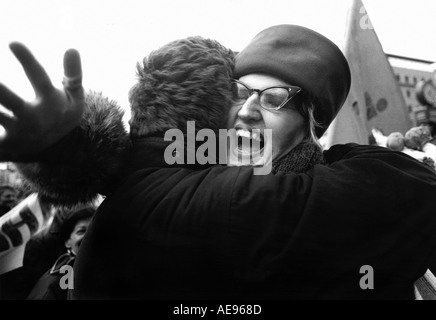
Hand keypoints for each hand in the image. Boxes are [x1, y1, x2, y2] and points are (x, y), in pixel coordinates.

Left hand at [0, 42, 83, 160]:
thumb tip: (71, 48)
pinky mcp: (5, 145)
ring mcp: (18, 132)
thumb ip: (73, 74)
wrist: (59, 151)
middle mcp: (33, 118)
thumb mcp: (75, 97)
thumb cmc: (61, 113)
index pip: (39, 79)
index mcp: (51, 102)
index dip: (27, 61)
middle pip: (12, 102)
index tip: (12, 43)